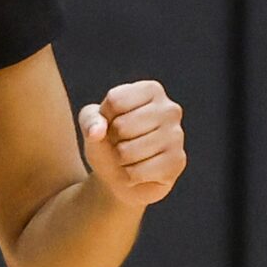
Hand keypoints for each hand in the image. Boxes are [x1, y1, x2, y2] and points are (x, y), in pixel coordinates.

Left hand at [80, 80, 186, 206]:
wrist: (122, 176)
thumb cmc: (109, 141)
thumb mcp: (92, 124)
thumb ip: (89, 120)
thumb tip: (97, 132)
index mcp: (152, 90)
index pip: (115, 100)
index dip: (104, 117)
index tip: (111, 123)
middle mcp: (170, 109)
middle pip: (122, 126)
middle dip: (113, 141)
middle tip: (120, 144)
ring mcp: (177, 136)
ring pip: (128, 152)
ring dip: (119, 160)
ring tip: (127, 158)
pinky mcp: (177, 162)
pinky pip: (138, 172)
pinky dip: (129, 176)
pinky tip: (137, 171)